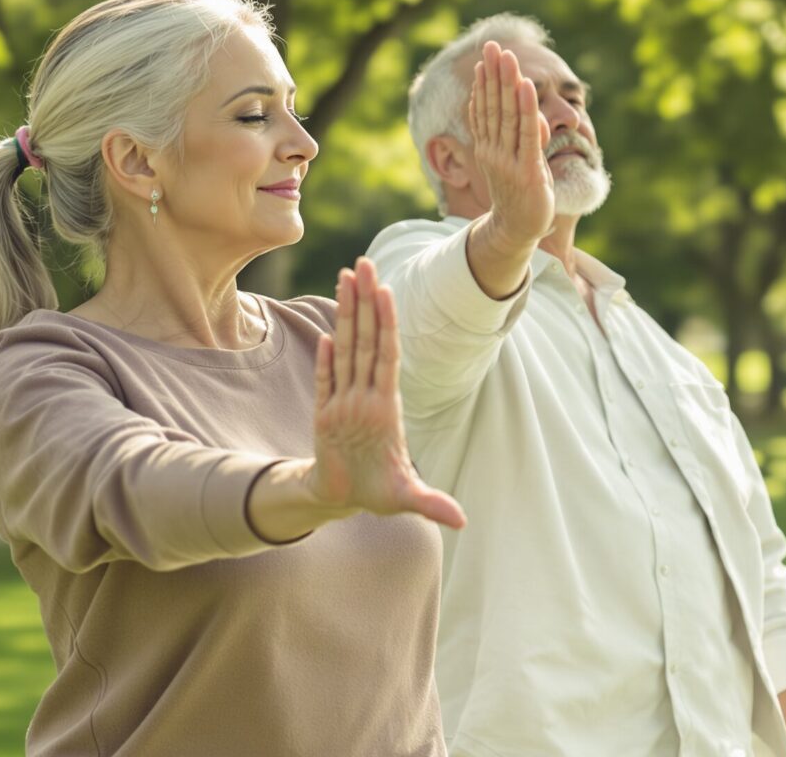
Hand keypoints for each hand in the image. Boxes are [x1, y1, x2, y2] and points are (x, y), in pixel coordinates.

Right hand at [308, 259, 465, 528]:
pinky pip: (325, 380)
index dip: (385, 322)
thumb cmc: (378, 493)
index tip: (385, 289)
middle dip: (364, 302)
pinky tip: (327, 333)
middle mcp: (366, 397)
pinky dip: (325, 359)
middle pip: (364, 341)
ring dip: (345, 315)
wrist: (345, 500)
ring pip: (345, 350)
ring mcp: (344, 402)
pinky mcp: (324, 414)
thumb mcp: (408, 499)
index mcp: (387, 407)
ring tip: (345, 279)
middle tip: (363, 262)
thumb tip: (461, 522)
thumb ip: (431, 504)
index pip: (386, 355)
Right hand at [468, 40, 552, 245]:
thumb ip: (524, 139)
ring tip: (507, 58)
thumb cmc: (522, 196)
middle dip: (495, 74)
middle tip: (493, 46)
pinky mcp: (527, 170)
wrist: (517, 232)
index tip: (487, 59)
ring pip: (507, 115)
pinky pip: (526, 135)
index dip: (485, 83)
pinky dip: (525, 109)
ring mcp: (509, 161)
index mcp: (489, 148)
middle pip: (494, 106)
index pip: (485, 109)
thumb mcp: (521, 163)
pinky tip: (524, 87)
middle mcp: (495, 151)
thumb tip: (532, 115)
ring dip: (507, 84)